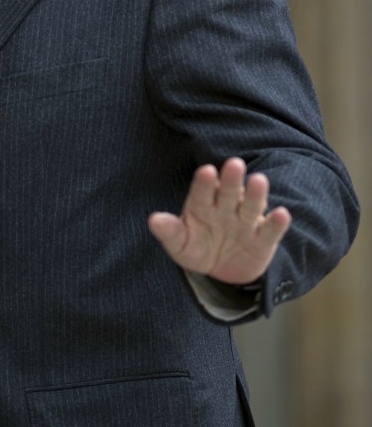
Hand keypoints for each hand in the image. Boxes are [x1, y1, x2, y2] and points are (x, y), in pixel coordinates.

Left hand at [148, 157, 290, 284]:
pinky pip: (270, 230)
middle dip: (232, 179)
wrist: (223, 270)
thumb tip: (153, 220)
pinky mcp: (263, 239)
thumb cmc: (198, 248)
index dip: (205, 182)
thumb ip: (169, 232)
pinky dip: (276, 223)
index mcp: (203, 204)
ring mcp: (246, 221)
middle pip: (230, 191)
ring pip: (251, 205)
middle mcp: (226, 207)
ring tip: (259, 180)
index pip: (203, 191)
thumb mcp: (181, 244)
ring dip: (255, 194)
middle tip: (234, 164)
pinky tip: (282, 214)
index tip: (207, 172)